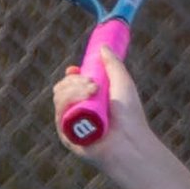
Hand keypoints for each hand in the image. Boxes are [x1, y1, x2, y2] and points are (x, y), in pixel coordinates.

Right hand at [52, 47, 154, 171]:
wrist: (131, 141)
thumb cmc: (131, 116)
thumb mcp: (123, 84)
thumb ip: (113, 64)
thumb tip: (103, 47)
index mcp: (89, 101)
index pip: (70, 84)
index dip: (70, 76)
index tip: (75, 69)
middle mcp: (78, 113)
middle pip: (61, 89)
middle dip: (73, 81)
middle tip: (94, 83)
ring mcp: (71, 125)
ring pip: (58, 98)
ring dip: (73, 89)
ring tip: (94, 91)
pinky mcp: (67, 137)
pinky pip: (59, 114)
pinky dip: (69, 103)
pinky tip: (85, 100)